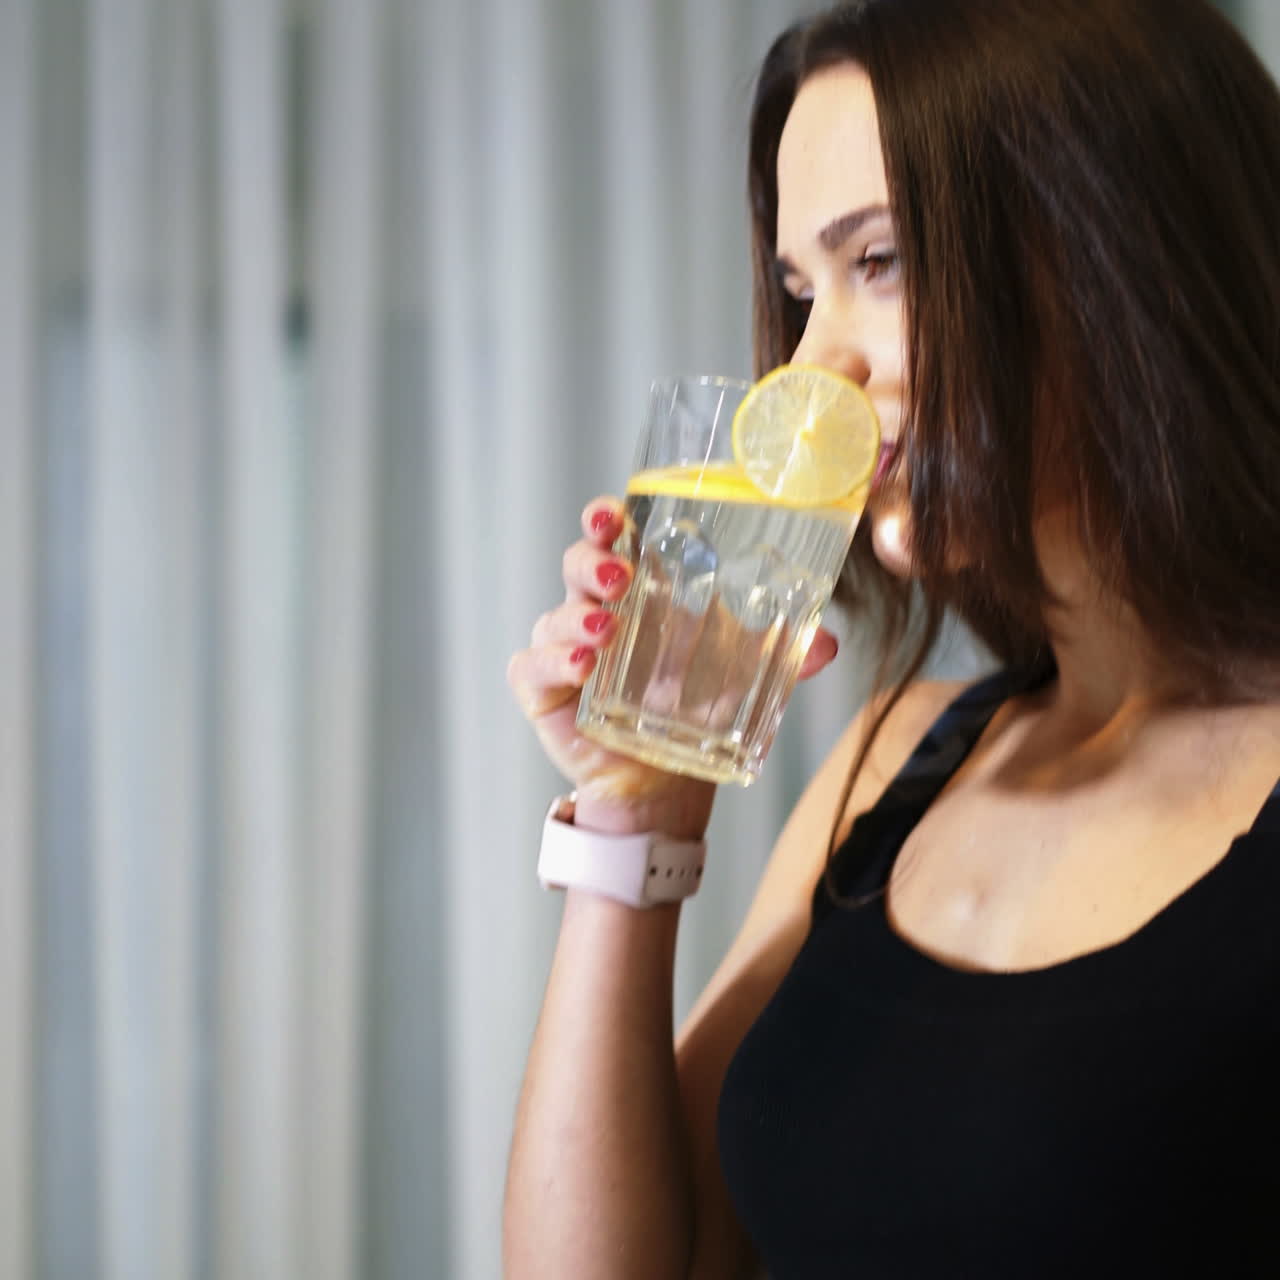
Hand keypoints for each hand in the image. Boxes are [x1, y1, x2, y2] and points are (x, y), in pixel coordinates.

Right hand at [507, 497, 839, 836]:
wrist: (665, 785)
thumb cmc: (693, 711)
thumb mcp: (744, 678)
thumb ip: (786, 656)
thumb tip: (830, 644)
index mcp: (639, 592)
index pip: (614, 538)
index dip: (607, 517)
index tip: (615, 511)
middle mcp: (595, 611)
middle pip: (577, 564)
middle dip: (592, 558)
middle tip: (620, 572)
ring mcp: (565, 649)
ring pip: (554, 613)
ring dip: (578, 614)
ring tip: (608, 627)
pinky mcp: (544, 691)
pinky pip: (533, 666)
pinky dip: (555, 660)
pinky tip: (585, 663)